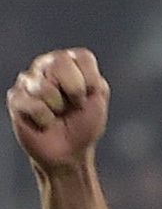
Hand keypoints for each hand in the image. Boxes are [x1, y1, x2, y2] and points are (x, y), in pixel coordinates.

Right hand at [10, 49, 108, 171]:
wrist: (70, 152)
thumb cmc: (84, 124)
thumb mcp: (98, 99)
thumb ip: (90, 76)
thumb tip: (67, 66)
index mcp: (69, 63)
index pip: (82, 57)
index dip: (91, 81)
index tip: (90, 97)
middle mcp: (45, 65)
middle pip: (59, 61)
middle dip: (75, 91)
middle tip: (72, 105)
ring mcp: (28, 80)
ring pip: (45, 86)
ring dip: (58, 107)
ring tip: (56, 114)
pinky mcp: (16, 98)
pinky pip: (34, 105)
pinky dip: (45, 119)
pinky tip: (44, 122)